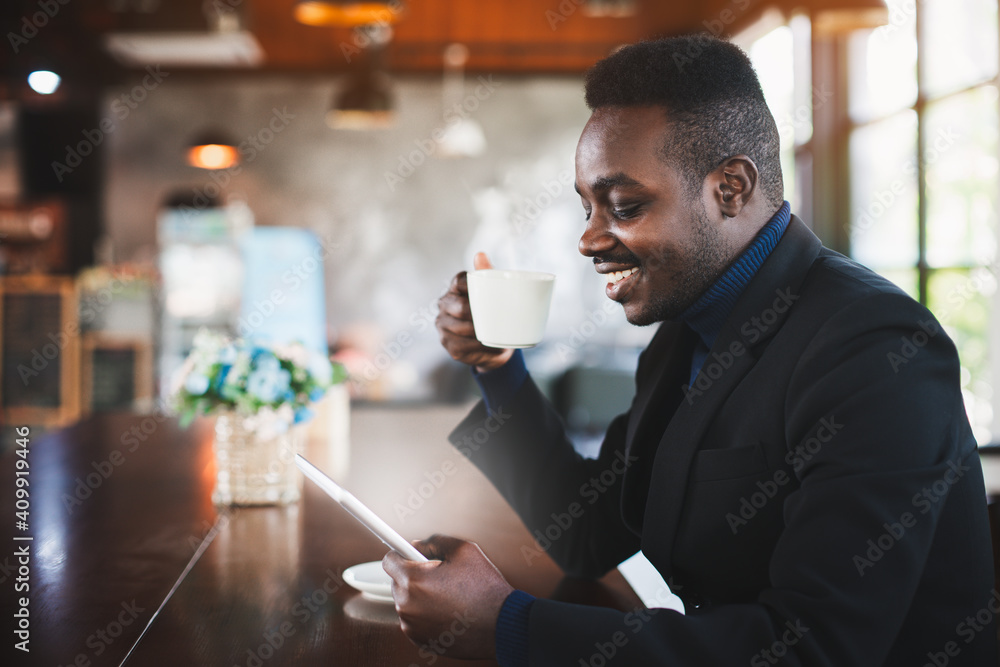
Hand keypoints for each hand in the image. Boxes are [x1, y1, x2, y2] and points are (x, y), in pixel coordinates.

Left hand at [382, 535, 514, 660]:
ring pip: (406, 601)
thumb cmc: (484, 588)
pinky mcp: (419, 640)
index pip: (389, 560)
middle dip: (413, 575)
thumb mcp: (464, 550)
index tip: (409, 555)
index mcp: (414, 580)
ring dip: (419, 596)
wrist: (500, 625)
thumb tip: (417, 545)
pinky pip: (414, 619)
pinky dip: (425, 614)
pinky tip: (447, 611)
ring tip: (448, 596)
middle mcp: (407, 605)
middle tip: (440, 576)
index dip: (401, 554)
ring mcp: (411, 626)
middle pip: (397, 581)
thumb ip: (435, 541)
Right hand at [436, 252, 513, 372]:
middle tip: (498, 317)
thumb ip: (489, 273)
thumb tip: (480, 254)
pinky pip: (463, 346)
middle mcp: (445, 305)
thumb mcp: (494, 293)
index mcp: (455, 288)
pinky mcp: (448, 345)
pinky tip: (489, 346)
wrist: (495, 345)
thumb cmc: (493, 312)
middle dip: (478, 313)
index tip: (490, 292)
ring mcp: (443, 326)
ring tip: (497, 333)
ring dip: (481, 332)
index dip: (472, 285)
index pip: (460, 281)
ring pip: (462, 328)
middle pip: (460, 306)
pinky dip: (479, 347)